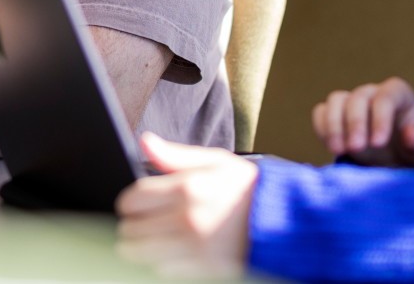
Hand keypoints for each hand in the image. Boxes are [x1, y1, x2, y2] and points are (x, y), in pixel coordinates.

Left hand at [115, 133, 256, 278]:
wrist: (283, 224)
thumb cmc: (247, 191)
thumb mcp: (216, 162)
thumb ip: (175, 155)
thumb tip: (145, 142)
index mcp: (189, 189)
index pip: (131, 201)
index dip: (131, 202)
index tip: (139, 204)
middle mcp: (188, 221)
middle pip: (130, 231)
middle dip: (135, 225)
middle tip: (149, 221)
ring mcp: (194, 250)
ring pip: (139, 256)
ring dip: (144, 247)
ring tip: (160, 237)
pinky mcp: (202, 272)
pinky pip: (161, 272)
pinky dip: (162, 264)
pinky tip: (175, 252)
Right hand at [312, 76, 413, 167]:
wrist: (400, 163)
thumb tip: (409, 134)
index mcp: (399, 94)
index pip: (386, 97)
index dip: (380, 118)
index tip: (379, 143)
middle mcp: (373, 93)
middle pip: (358, 97)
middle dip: (355, 123)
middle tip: (356, 149)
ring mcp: (352, 102)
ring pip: (336, 100)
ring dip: (334, 125)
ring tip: (338, 149)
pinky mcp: (335, 116)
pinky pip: (321, 112)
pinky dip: (322, 128)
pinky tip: (331, 146)